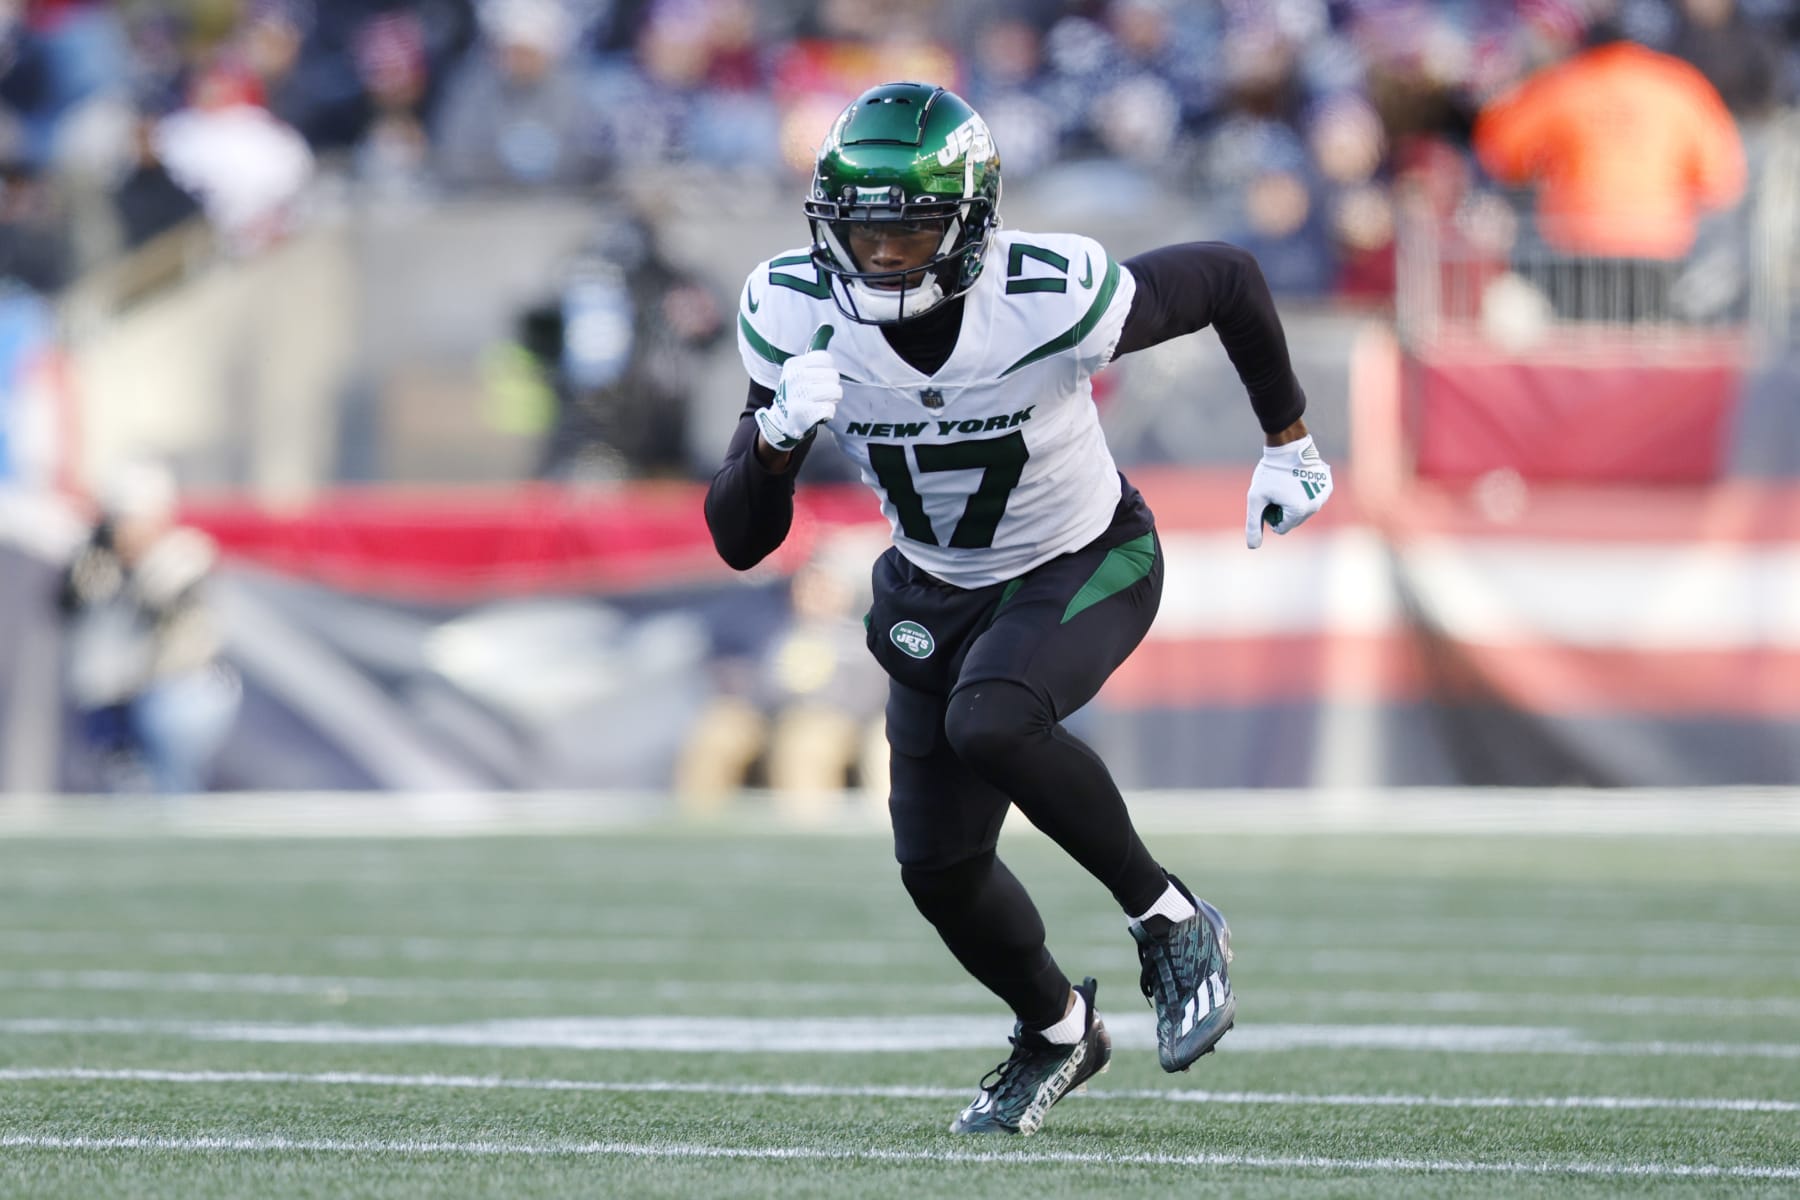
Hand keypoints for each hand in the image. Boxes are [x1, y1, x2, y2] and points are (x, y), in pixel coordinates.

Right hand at [754, 327, 839, 450]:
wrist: (783, 421)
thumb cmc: (798, 392)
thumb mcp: (802, 368)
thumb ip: (816, 348)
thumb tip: (828, 326)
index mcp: (794, 364)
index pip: (826, 359)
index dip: (827, 371)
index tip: (816, 379)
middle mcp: (794, 378)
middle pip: (834, 376)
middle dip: (830, 387)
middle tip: (816, 394)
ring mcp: (798, 396)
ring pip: (836, 392)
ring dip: (830, 400)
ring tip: (817, 403)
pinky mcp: (804, 414)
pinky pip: (831, 409)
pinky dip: (827, 413)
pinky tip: (816, 414)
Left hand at [1245, 434, 1331, 548]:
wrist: (1288, 446)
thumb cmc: (1270, 472)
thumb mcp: (1256, 498)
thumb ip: (1254, 523)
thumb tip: (1252, 547)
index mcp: (1299, 512)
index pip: (1281, 528)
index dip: (1270, 515)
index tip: (1268, 499)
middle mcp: (1316, 506)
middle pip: (1294, 520)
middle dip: (1283, 510)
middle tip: (1277, 491)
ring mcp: (1324, 496)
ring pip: (1304, 509)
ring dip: (1294, 502)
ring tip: (1287, 485)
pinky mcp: (1328, 486)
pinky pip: (1313, 498)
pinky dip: (1305, 493)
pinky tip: (1298, 480)